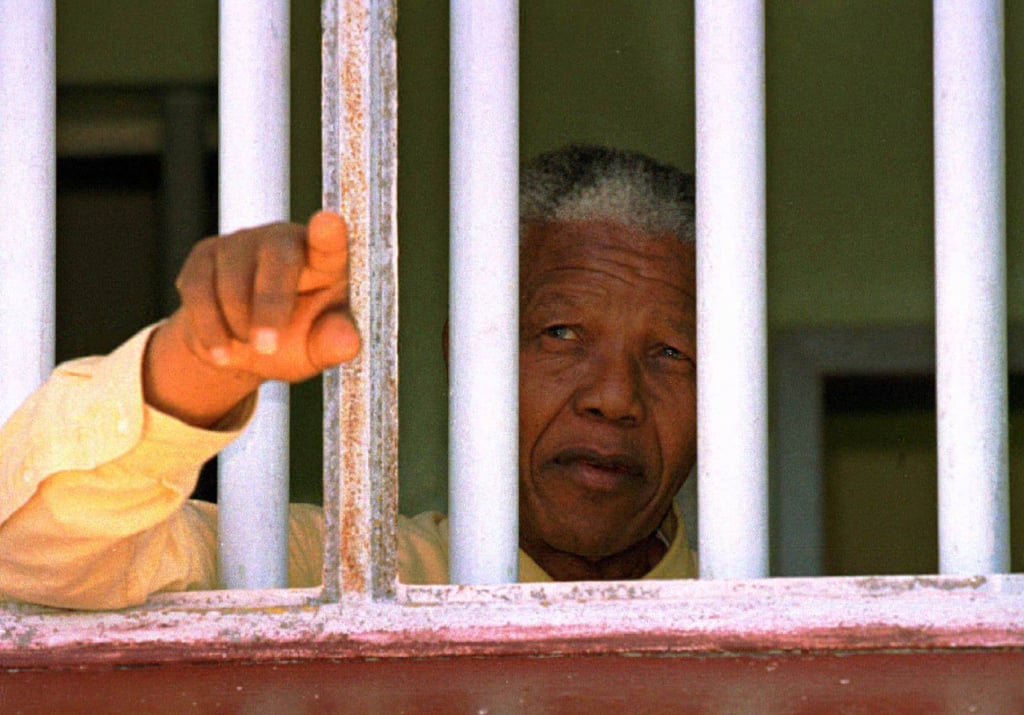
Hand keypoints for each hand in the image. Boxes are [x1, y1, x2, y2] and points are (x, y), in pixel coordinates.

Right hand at [144, 211, 359, 425]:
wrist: (245, 345)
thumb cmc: (298, 337)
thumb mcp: (320, 347)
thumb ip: (334, 343)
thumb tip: (349, 343)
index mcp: (327, 259)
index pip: (331, 241)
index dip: (329, 232)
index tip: (329, 224)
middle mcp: (284, 239)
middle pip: (277, 261)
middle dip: (270, 307)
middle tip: (268, 348)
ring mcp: (243, 242)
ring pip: (232, 283)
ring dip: (240, 326)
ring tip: (254, 347)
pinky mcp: (205, 254)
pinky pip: (199, 292)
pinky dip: (210, 329)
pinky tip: (223, 352)